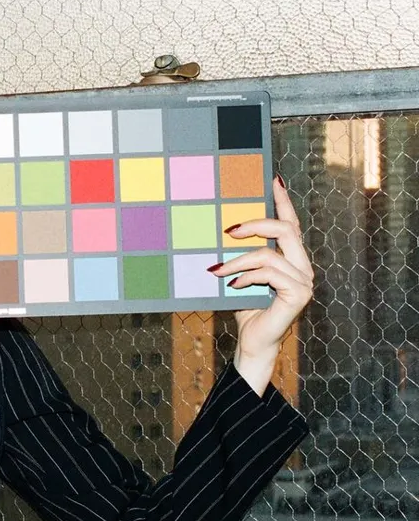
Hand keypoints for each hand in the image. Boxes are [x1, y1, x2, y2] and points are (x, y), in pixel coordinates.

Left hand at [209, 176, 313, 394]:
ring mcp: (304, 280)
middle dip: (255, 224)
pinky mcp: (299, 294)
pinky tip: (233, 285)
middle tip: (228, 229)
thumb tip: (218, 231)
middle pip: (286, 229)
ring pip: (269, 255)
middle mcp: (302, 266)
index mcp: (291, 257)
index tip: (272, 179)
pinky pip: (268, 274)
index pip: (290, 223)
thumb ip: (238, 256)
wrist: (252, 341)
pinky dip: (246, 277)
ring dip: (237, 261)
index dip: (283, 201)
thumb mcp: (239, 275)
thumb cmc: (245, 307)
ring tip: (216, 271)